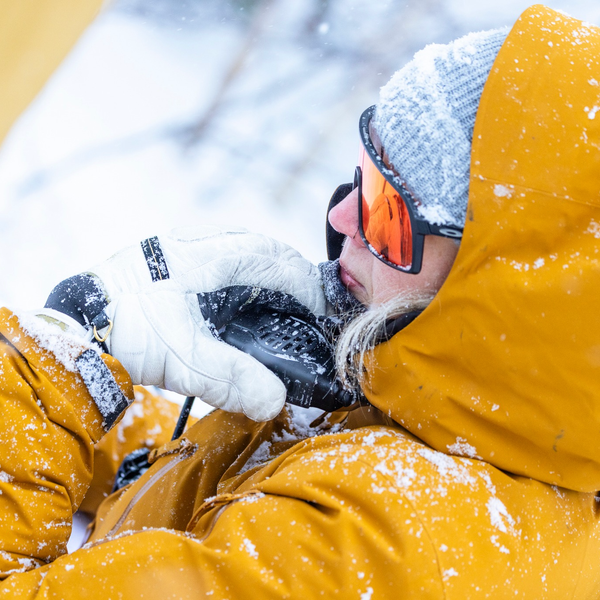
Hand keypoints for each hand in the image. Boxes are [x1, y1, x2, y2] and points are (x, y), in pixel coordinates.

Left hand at [45, 226, 325, 420]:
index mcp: (209, 257)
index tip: (318, 309)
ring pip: (241, 243)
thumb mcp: (183, 361)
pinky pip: (221, 250)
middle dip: (290, 271)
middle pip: (262, 245)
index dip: (304, 285)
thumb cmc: (130, 333)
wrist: (78, 323)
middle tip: (304, 302)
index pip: (274, 260)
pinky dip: (242, 267)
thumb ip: (232, 380)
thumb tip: (275, 401)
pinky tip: (239, 293)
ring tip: (278, 296)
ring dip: (266, 266)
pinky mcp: (169, 254)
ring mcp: (182, 244)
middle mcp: (198, 242)